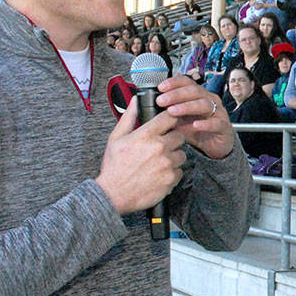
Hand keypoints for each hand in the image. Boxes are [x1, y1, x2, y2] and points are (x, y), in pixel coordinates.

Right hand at [95, 97, 186, 213]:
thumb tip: (136, 100)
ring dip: (173, 157)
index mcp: (146, 135)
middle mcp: (160, 147)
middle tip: (161, 147)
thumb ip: (129, 117)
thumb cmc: (114, 166)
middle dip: (172, 140)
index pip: (170, 117)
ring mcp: (167, 164)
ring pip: (182, 154)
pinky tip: (159, 174)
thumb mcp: (116, 138)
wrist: (113, 195)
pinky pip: (180, 171)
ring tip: (158, 162)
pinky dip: (172, 173)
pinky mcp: (171, 179)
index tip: (168, 124)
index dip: (170, 119)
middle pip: (179, 136)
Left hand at [155, 75, 234, 159]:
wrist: (214, 146)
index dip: (174, 83)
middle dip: (176, 94)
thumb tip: (151, 106)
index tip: (160, 87)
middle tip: (161, 100)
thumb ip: (168, 112)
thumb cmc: (196, 130)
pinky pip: (216, 123)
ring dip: (187, 106)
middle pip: (195, 91)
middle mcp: (210, 100)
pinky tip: (195, 125)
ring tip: (173, 111)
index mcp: (199, 95)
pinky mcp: (224, 127)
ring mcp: (218, 113)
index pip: (187, 82)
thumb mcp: (179, 119)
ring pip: (205, 104)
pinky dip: (206, 124)